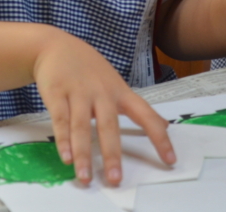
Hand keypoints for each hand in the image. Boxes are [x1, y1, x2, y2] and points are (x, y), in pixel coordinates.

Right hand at [32, 31, 174, 186]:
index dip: (158, 138)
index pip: (145, 115)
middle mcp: (101, 92)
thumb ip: (137, 106)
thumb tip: (165, 125)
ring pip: (81, 126)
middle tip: (115, 179)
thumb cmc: (89, 69)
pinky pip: (60, 119)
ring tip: (84, 176)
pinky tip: (66, 157)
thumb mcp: (116, 83)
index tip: (170, 160)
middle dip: (112, 154)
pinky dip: (63, 140)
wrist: (56, 46)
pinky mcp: (57, 92)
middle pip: (109, 125)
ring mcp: (78, 92)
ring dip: (83, 153)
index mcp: (120, 91)